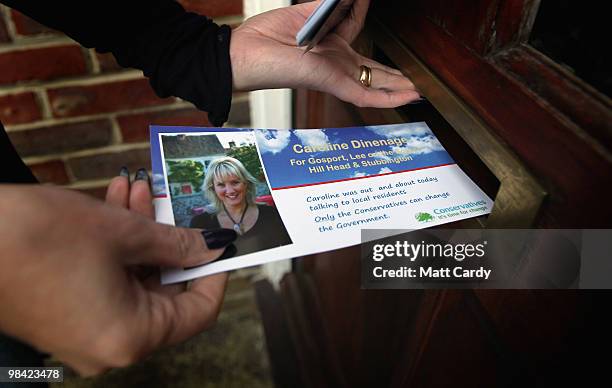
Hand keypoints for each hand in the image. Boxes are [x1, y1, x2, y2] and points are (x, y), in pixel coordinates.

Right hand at [0, 172, 234, 374]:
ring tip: (140, 190)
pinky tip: (117, 202)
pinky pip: (106, 280)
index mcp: (130, 337)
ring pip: (134, 279)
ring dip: (141, 233)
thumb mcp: (122, 232)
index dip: (214, 273)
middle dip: (171, 240)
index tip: (219, 241)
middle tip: (173, 202)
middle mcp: (109, 344)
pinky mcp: (65, 314)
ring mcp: (85, 332)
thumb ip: (176, 243)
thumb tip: (211, 247)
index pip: (198, 312)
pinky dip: (116, 245)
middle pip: (164, 291)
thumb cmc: (34, 239)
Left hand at [231, 0, 418, 107]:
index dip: (366, 14)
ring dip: (397, 89)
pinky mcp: (332, 83)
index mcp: (326, 44)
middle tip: (414, 79)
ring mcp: (335, 74)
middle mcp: (334, 62)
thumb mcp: (305, 14)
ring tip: (418, 92)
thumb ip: (332, 7)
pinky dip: (387, 97)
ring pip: (373, 85)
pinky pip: (365, 94)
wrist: (245, 53)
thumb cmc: (265, 37)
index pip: (355, 30)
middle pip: (372, 70)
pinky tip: (408, 97)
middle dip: (394, 75)